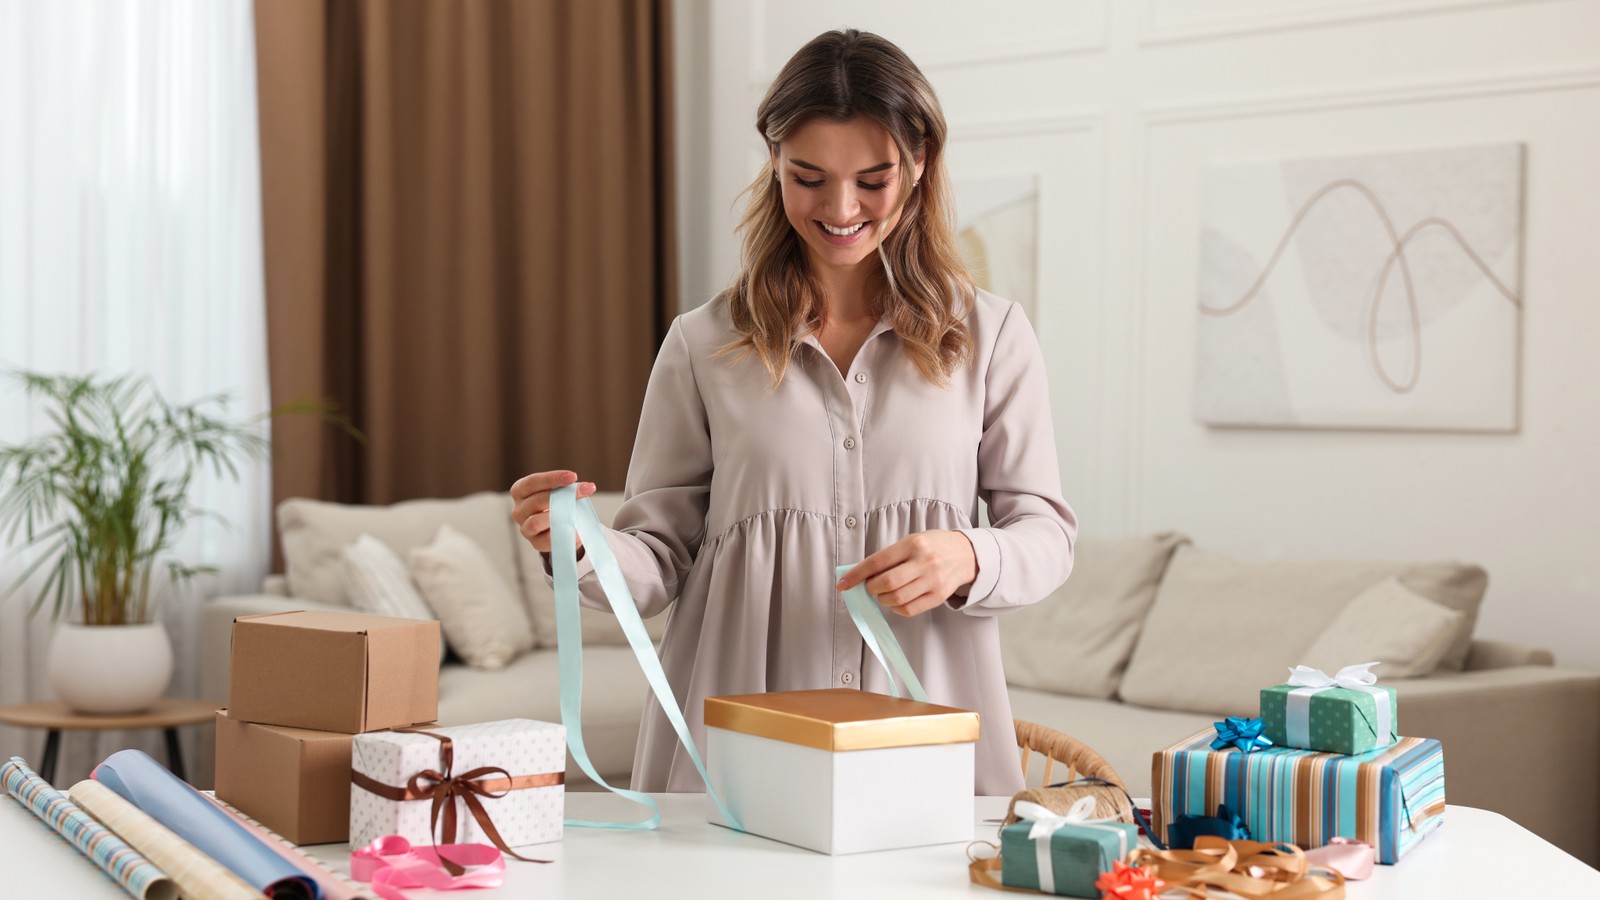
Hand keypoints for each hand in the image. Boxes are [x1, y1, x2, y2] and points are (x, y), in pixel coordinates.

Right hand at [510, 470, 596, 552]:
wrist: (560, 528)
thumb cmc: (558, 504)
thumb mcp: (558, 492)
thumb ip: (564, 489)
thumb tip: (583, 489)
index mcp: (520, 492)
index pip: (532, 483)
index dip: (552, 478)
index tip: (572, 476)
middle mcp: (518, 510)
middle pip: (536, 501)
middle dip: (563, 494)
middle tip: (585, 490)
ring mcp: (525, 528)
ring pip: (536, 522)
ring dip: (560, 515)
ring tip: (577, 510)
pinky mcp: (535, 543)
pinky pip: (547, 538)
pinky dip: (561, 532)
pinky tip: (575, 528)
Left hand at [835, 530, 977, 616]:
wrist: (966, 554)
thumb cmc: (933, 546)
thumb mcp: (912, 541)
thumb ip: (890, 557)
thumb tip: (862, 575)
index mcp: (913, 544)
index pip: (878, 561)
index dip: (857, 574)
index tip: (843, 584)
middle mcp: (924, 562)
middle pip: (887, 583)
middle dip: (871, 588)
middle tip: (870, 587)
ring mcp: (933, 580)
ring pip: (897, 598)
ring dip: (883, 599)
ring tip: (883, 594)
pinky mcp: (939, 596)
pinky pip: (910, 609)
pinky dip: (896, 608)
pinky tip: (896, 601)